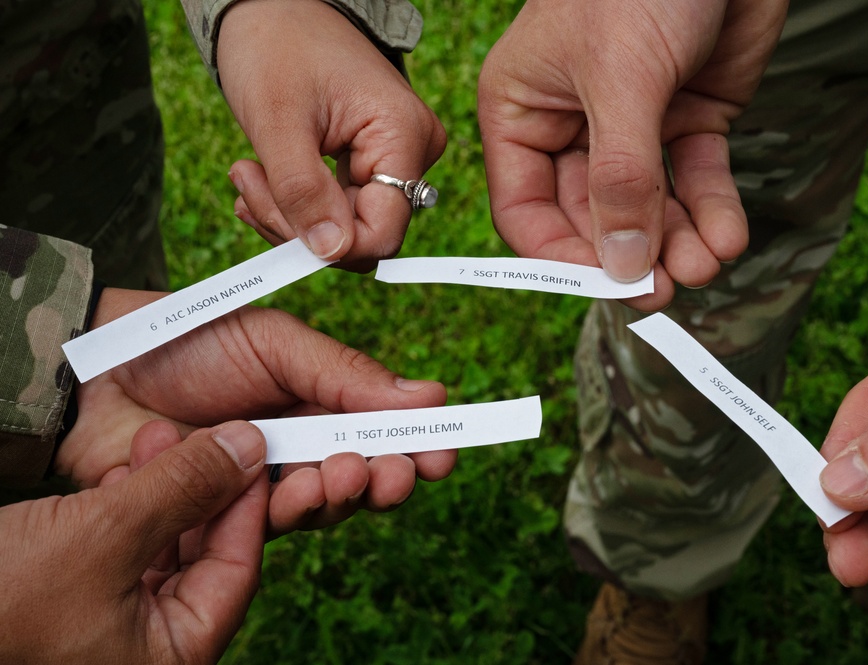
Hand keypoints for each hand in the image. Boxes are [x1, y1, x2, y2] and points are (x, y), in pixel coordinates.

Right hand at [0, 420, 266, 663]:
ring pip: (159, 550)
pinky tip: (114, 474)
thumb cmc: (1, 600)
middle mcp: (147, 651)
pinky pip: (118, 555)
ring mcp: (108, 632)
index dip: (248, 504)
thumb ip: (182, 490)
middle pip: (202, 558)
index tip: (255, 449)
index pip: (238, 572)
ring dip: (159, 492)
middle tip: (203, 434)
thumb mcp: (103, 536)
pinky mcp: (72, 607)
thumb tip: (248, 446)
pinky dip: (121, 512)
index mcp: (174, 658)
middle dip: (200, 490)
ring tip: (152, 439)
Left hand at [56, 288, 456, 536]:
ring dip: (341, 495)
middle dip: (384, 477)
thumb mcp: (277, 343)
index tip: (443, 453)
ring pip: (323, 505)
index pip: (382, 426)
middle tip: (393, 473)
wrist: (98, 372)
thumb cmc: (189, 341)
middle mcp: (299, 441)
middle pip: (362, 473)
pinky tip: (290, 491)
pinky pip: (272, 525)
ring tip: (340, 473)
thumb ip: (347, 374)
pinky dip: (291, 512)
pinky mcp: (226, 513)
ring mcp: (264, 479)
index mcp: (320, 396)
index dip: (416, 443)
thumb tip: (429, 395)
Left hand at [217, 0, 445, 270]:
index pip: (383, 231)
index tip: (271, 218)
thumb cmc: (276, 45)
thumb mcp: (278, 121)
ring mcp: (395, 156)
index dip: (329, 244)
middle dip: (298, 227)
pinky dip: (296, 204)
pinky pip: (339, 207)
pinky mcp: (372, 160)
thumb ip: (303, 192)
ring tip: (248, 177)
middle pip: (362, 233)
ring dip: (289, 216)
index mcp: (403, 135)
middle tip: (248, 189)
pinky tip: (263, 181)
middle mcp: (412, 151)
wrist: (273, 6)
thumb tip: (331, 252)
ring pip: (346, 226)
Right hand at [477, 0, 787, 309]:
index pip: (527, 209)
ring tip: (707, 265)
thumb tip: (624, 264)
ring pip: (648, 208)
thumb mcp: (622, 77)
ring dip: (677, 243)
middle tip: (666, 290)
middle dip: (632, 256)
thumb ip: (620, 175)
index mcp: (523, 111)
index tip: (605, 285)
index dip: (561, 256)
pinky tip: (727, 237)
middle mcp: (572, 127)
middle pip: (591, 219)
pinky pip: (696, 182)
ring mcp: (633, 128)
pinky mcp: (687, 120)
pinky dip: (713, 213)